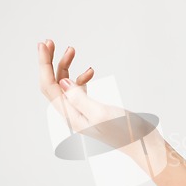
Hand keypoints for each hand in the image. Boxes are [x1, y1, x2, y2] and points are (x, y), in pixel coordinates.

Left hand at [38, 39, 164, 172]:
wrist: (142, 144)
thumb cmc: (126, 132)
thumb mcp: (101, 113)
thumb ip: (79, 98)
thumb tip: (62, 82)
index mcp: (72, 117)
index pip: (49, 87)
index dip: (44, 65)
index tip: (43, 45)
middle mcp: (73, 114)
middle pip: (53, 84)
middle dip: (50, 62)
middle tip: (50, 42)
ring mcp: (82, 112)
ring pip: (66, 85)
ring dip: (66, 67)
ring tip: (72, 50)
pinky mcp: (92, 110)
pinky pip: (79, 90)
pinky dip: (81, 77)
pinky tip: (90, 71)